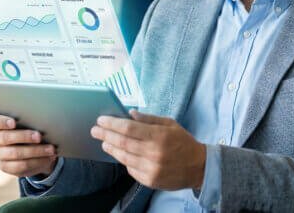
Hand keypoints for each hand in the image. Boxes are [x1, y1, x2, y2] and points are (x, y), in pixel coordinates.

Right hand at [0, 111, 57, 177]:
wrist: (31, 149)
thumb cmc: (29, 128)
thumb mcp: (27, 121)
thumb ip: (29, 118)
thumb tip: (45, 116)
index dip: (1, 121)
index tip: (14, 123)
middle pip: (5, 137)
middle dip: (24, 136)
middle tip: (39, 136)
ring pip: (15, 153)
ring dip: (35, 151)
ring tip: (50, 149)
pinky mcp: (5, 167)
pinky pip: (21, 165)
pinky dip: (37, 161)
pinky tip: (48, 158)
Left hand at [90, 109, 205, 190]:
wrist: (198, 167)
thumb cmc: (183, 142)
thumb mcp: (170, 124)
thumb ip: (148, 119)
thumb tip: (129, 113)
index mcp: (159, 136)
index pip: (128, 128)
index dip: (112, 124)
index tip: (101, 120)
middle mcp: (154, 153)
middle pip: (122, 142)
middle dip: (105, 135)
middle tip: (95, 130)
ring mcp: (151, 169)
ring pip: (123, 157)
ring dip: (111, 148)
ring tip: (104, 142)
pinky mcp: (150, 180)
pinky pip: (130, 169)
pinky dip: (123, 160)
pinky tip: (119, 153)